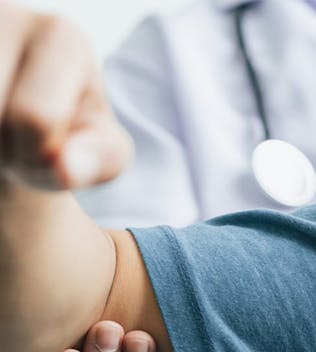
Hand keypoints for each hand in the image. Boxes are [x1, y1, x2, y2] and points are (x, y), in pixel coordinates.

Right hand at [0, 4, 131, 189]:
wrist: (21, 122)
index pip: (34, 119)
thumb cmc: (69, 136)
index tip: (46, 152)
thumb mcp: (101, 153)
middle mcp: (3, 11)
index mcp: (63, 36)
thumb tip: (63, 167)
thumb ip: (96, 162)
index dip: (37, 159)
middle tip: (12, 146)